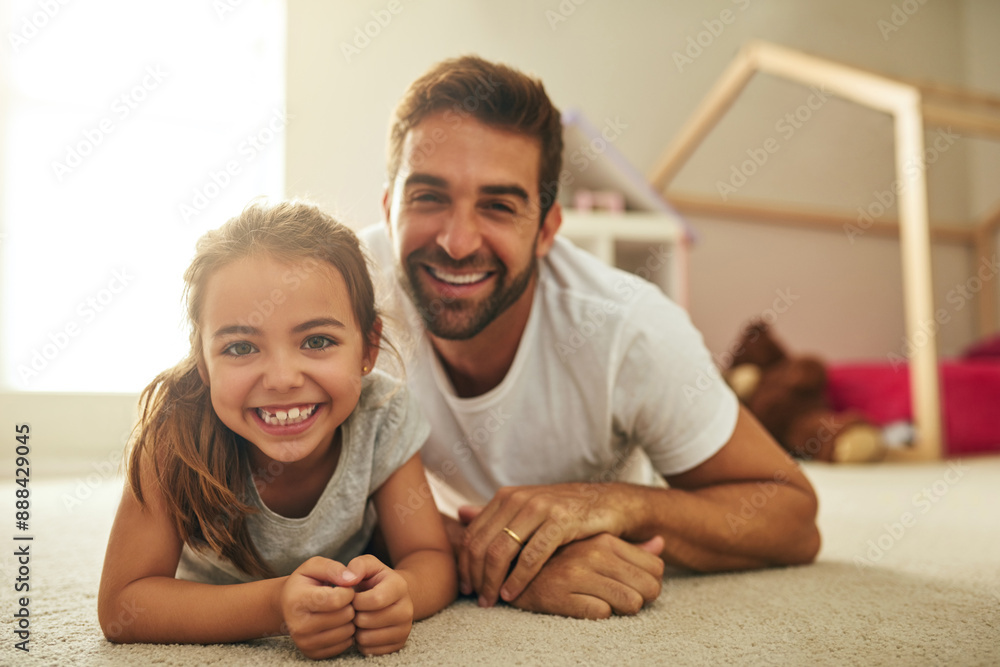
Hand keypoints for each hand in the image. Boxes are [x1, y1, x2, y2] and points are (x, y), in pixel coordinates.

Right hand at [281, 556, 358, 659]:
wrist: (287, 605)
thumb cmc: (304, 583)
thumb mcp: (314, 566)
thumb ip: (333, 568)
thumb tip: (352, 579)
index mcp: (297, 600)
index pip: (336, 600)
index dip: (348, 591)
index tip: (344, 588)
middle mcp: (298, 625)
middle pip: (344, 616)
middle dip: (349, 605)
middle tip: (342, 600)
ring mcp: (304, 642)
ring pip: (347, 632)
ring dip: (349, 620)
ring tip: (340, 610)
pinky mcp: (312, 653)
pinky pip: (344, 645)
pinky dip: (346, 633)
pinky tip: (337, 623)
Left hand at [345, 554, 413, 655]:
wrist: (394, 596)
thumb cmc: (376, 579)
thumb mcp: (369, 565)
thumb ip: (358, 565)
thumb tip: (348, 580)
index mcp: (400, 586)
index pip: (374, 600)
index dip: (356, 600)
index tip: (352, 596)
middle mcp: (407, 610)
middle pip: (367, 621)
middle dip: (354, 615)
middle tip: (356, 609)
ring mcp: (405, 629)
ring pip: (366, 638)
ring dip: (356, 629)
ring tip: (360, 617)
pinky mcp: (399, 644)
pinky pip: (369, 651)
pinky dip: (362, 642)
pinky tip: (365, 629)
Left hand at [458, 483, 626, 605]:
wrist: (607, 502)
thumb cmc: (564, 511)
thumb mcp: (528, 508)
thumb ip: (495, 513)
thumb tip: (460, 513)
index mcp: (506, 496)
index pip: (473, 534)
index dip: (464, 564)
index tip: (466, 588)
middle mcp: (518, 499)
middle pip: (482, 544)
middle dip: (476, 577)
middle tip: (478, 600)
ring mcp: (539, 508)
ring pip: (502, 551)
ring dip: (493, 581)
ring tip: (493, 601)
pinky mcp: (561, 521)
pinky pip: (531, 556)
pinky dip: (518, 579)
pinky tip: (513, 594)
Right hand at [509, 533, 664, 618]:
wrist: (511, 568)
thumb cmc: (560, 560)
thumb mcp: (595, 546)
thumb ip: (630, 547)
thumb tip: (661, 542)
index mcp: (605, 539)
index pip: (656, 567)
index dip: (651, 584)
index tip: (636, 588)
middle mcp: (594, 552)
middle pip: (650, 587)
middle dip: (642, 600)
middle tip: (625, 601)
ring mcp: (578, 573)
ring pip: (631, 602)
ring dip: (622, 609)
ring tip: (605, 604)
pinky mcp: (561, 594)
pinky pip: (602, 614)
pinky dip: (598, 615)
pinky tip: (582, 608)